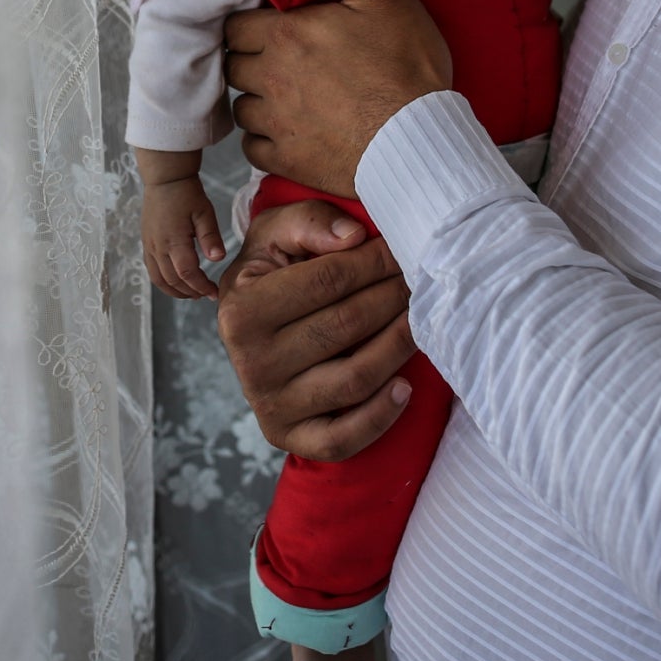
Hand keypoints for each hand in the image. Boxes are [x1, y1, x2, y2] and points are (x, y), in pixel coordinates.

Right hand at [141, 169, 225, 300]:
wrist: (165, 178)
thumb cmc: (187, 193)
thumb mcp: (204, 212)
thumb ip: (210, 237)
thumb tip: (218, 259)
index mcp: (174, 241)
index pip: (187, 274)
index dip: (201, 286)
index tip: (214, 292)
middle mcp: (158, 247)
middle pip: (172, 281)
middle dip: (190, 292)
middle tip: (206, 295)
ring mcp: (149, 246)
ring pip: (159, 279)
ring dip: (175, 291)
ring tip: (192, 293)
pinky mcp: (146, 243)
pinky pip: (152, 270)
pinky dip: (164, 281)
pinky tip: (176, 281)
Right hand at [216, 199, 418, 461]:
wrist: (250, 331)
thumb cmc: (271, 276)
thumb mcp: (274, 235)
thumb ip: (308, 221)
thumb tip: (353, 237)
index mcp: (241, 309)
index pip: (328, 280)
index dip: (374, 262)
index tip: (400, 250)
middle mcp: (250, 362)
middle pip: (346, 326)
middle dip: (393, 297)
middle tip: (419, 281)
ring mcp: (270, 405)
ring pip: (354, 378)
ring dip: (398, 346)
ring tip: (420, 320)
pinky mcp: (290, 438)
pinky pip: (343, 439)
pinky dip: (381, 416)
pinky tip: (406, 386)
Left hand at [223, 0, 451, 197]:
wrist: (420, 142)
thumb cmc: (405, 68)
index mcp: (285, 35)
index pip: (237, 23)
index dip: (251, 20)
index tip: (272, 21)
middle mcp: (269, 79)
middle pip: (232, 62)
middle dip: (248, 55)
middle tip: (278, 52)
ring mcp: (275, 124)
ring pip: (240, 105)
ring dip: (254, 96)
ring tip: (283, 90)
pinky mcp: (287, 161)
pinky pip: (253, 147)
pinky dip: (264, 137)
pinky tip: (287, 129)